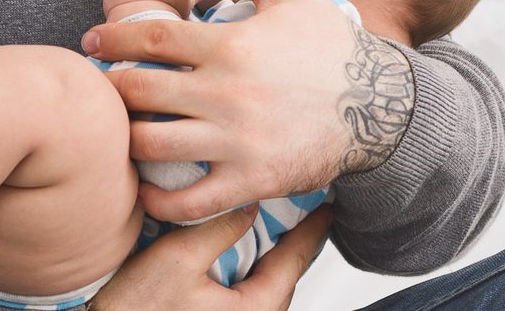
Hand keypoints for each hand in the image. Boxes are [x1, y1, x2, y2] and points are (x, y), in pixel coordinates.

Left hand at [83, 0, 371, 223]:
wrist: (378, 106)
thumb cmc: (328, 45)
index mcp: (230, 45)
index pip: (149, 40)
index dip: (110, 40)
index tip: (92, 43)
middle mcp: (227, 94)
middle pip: (139, 92)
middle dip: (110, 88)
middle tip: (101, 87)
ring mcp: (236, 142)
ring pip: (152, 147)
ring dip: (127, 138)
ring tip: (122, 130)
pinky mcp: (249, 182)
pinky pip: (187, 203)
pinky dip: (156, 201)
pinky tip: (146, 186)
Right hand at [90, 203, 332, 310]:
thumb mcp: (177, 259)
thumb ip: (218, 228)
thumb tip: (247, 203)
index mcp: (254, 310)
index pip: (295, 260)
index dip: (312, 228)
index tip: (327, 205)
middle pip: (283, 272)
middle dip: (292, 238)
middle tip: (302, 205)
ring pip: (263, 281)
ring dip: (267, 251)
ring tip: (272, 220)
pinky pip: (242, 289)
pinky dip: (246, 264)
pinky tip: (236, 246)